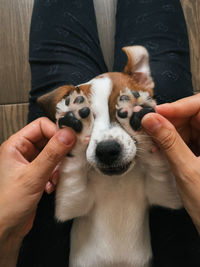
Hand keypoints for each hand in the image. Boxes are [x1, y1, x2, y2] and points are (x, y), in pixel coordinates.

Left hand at [0, 118, 74, 265]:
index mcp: (16, 145)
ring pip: (53, 154)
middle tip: (68, 159)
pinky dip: (56, 175)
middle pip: (49, 139)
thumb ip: (52, 154)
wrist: (6, 229)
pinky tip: (51, 185)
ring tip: (56, 176)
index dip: (57, 132)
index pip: (41, 126)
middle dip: (60, 151)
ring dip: (59, 165)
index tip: (70, 141)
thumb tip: (68, 135)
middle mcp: (23, 152)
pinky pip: (53, 167)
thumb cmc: (8, 204)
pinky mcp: (37, 175)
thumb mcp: (33, 176)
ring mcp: (31, 163)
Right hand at [141, 94, 199, 233]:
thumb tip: (151, 119)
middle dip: (169, 119)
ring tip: (151, 141)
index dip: (178, 106)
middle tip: (148, 126)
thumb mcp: (187, 170)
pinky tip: (159, 148)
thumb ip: (168, 142)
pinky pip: (186, 139)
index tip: (156, 113)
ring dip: (167, 132)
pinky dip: (171, 142)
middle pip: (192, 115)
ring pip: (187, 126)